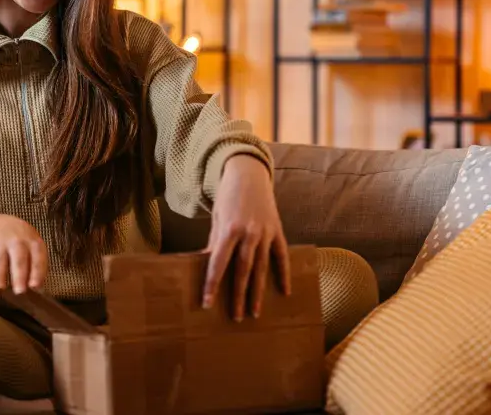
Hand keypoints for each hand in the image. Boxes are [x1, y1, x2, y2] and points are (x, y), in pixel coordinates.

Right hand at [0, 212, 47, 293]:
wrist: (3, 222)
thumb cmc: (24, 243)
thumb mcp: (35, 248)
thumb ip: (36, 267)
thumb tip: (37, 290)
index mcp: (33, 243)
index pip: (37, 258)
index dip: (37, 272)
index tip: (35, 286)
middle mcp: (17, 241)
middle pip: (19, 260)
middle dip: (19, 275)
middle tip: (20, 292)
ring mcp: (0, 242)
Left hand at [203, 155, 290, 320]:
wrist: (249, 173)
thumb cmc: (228, 197)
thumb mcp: (217, 218)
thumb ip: (214, 242)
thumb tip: (205, 266)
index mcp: (229, 229)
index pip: (218, 262)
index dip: (212, 284)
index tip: (207, 303)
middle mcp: (249, 232)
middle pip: (242, 270)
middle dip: (238, 295)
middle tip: (236, 317)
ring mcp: (265, 232)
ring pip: (262, 267)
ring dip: (258, 292)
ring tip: (255, 312)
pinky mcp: (277, 230)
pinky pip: (281, 256)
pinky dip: (284, 274)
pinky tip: (285, 291)